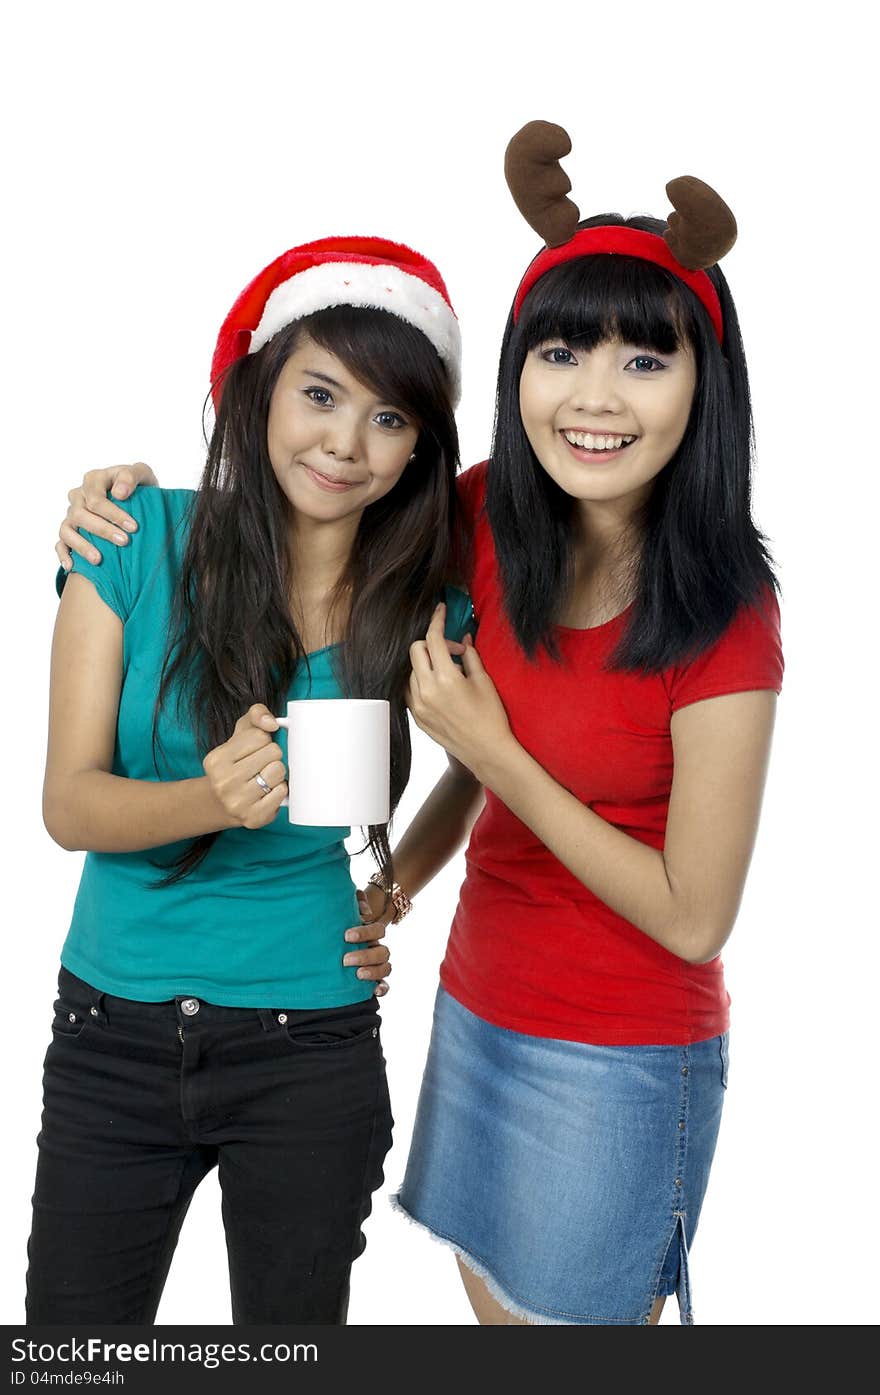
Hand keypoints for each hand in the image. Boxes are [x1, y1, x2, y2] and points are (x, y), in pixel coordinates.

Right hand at [56, 462, 157, 571]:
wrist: (137, 499)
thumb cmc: (138, 487)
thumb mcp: (142, 474)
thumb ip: (131, 476)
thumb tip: (119, 493)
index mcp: (93, 480)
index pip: (96, 498)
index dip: (113, 513)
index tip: (133, 527)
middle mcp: (78, 497)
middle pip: (80, 515)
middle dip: (103, 530)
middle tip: (124, 542)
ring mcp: (71, 515)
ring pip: (67, 530)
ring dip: (82, 546)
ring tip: (99, 560)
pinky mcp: (69, 531)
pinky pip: (60, 544)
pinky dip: (63, 554)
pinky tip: (72, 566)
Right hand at [202, 703, 287, 829]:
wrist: (221, 803)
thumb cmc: (236, 763)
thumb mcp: (240, 734)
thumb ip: (256, 715)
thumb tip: (272, 723)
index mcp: (216, 759)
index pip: (260, 736)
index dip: (264, 741)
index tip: (255, 750)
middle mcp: (223, 782)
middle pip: (274, 753)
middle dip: (272, 756)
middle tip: (261, 765)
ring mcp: (237, 802)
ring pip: (279, 772)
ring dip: (278, 773)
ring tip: (265, 778)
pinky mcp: (253, 818)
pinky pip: (283, 793)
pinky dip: (280, 790)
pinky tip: (268, 792)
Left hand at [343, 883, 394, 997]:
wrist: (335, 945)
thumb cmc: (341, 929)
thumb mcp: (346, 914)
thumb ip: (355, 903)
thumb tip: (362, 906)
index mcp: (372, 933)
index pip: (378, 930)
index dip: (365, 933)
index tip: (346, 936)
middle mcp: (377, 949)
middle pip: (383, 952)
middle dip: (365, 956)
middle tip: (346, 960)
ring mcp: (377, 965)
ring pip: (386, 968)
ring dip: (374, 972)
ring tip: (357, 974)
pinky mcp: (374, 981)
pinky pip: (385, 985)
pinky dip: (382, 988)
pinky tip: (374, 990)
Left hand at [406, 603, 514, 781]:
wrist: (486, 751)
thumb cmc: (491, 716)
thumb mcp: (484, 681)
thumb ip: (470, 656)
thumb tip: (462, 640)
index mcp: (445, 678)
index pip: (433, 639)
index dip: (437, 620)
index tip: (440, 611)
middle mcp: (426, 691)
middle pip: (416, 650)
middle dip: (431, 643)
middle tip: (453, 651)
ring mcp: (418, 705)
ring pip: (411, 670)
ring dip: (427, 663)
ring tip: (449, 673)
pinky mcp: (417, 717)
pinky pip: (410, 689)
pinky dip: (420, 681)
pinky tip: (438, 686)